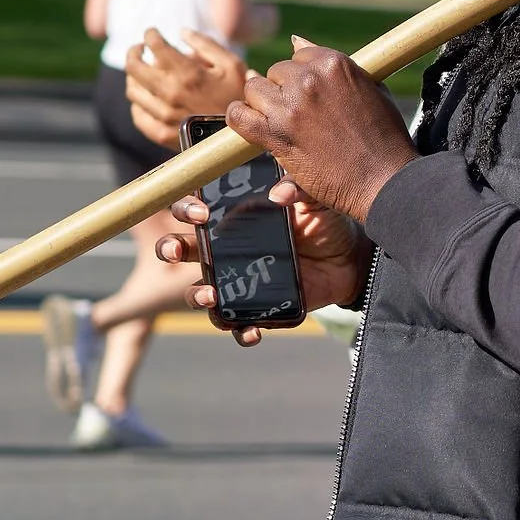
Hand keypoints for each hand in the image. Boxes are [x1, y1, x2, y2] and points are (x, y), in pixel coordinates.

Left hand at [122, 27, 240, 150]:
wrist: (241, 137)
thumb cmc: (238, 98)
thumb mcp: (232, 65)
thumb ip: (206, 44)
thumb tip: (182, 32)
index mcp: (187, 73)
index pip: (154, 45)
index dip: (150, 34)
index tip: (152, 33)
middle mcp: (170, 93)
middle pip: (134, 67)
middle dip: (133, 52)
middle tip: (139, 49)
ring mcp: (164, 116)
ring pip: (132, 90)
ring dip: (133, 77)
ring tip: (142, 72)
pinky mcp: (161, 135)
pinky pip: (138, 115)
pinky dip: (138, 103)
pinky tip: (146, 97)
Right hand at [154, 178, 371, 341]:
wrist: (350, 260)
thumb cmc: (324, 223)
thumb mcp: (315, 200)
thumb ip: (299, 188)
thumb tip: (279, 193)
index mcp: (234, 217)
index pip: (195, 209)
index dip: (185, 208)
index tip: (202, 213)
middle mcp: (227, 249)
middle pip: (181, 249)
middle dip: (169, 248)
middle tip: (177, 251)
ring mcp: (238, 281)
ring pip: (200, 291)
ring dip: (196, 295)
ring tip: (211, 296)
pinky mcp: (256, 307)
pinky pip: (237, 324)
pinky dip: (239, 331)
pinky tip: (252, 331)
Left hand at [231, 42, 415, 230]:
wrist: (384, 180)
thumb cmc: (383, 137)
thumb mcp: (371, 88)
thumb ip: (333, 65)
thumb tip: (296, 41)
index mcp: (333, 63)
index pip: (299, 55)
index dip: (302, 76)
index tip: (308, 94)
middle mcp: (309, 79)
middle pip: (276, 72)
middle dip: (284, 90)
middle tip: (298, 114)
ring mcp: (290, 106)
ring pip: (255, 89)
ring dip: (263, 104)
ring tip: (279, 121)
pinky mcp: (275, 134)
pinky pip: (239, 116)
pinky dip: (239, 117)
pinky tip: (248, 122)